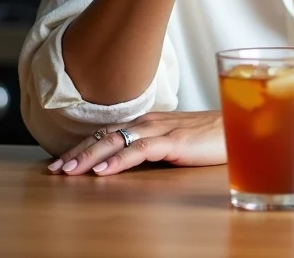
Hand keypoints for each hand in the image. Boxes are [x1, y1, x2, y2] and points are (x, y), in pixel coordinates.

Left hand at [47, 111, 225, 176]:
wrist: (240, 126)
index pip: (108, 131)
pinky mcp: (174, 142)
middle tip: (53, 169)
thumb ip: (152, 145)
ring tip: (68, 171)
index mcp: (149, 121)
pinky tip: (103, 171)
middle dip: (77, 152)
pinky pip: (140, 150)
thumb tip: (127, 159)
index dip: (83, 145)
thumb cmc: (210, 136)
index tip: (60, 161)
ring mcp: (162, 130)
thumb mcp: (174, 140)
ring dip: (90, 156)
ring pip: (117, 140)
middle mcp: (150, 122)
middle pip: (105, 134)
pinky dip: (119, 160)